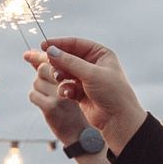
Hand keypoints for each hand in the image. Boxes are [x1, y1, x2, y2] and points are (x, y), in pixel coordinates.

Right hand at [33, 38, 148, 152]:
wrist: (118, 119)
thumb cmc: (112, 92)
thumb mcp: (91, 74)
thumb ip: (69, 62)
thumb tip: (50, 50)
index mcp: (100, 54)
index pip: (76, 44)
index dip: (59, 44)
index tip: (44, 45)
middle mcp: (93, 64)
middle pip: (67, 57)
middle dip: (58, 62)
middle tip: (52, 67)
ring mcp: (86, 78)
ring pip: (64, 71)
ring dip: (59, 75)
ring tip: (59, 79)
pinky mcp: (80, 92)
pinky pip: (66, 86)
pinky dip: (64, 89)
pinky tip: (68, 95)